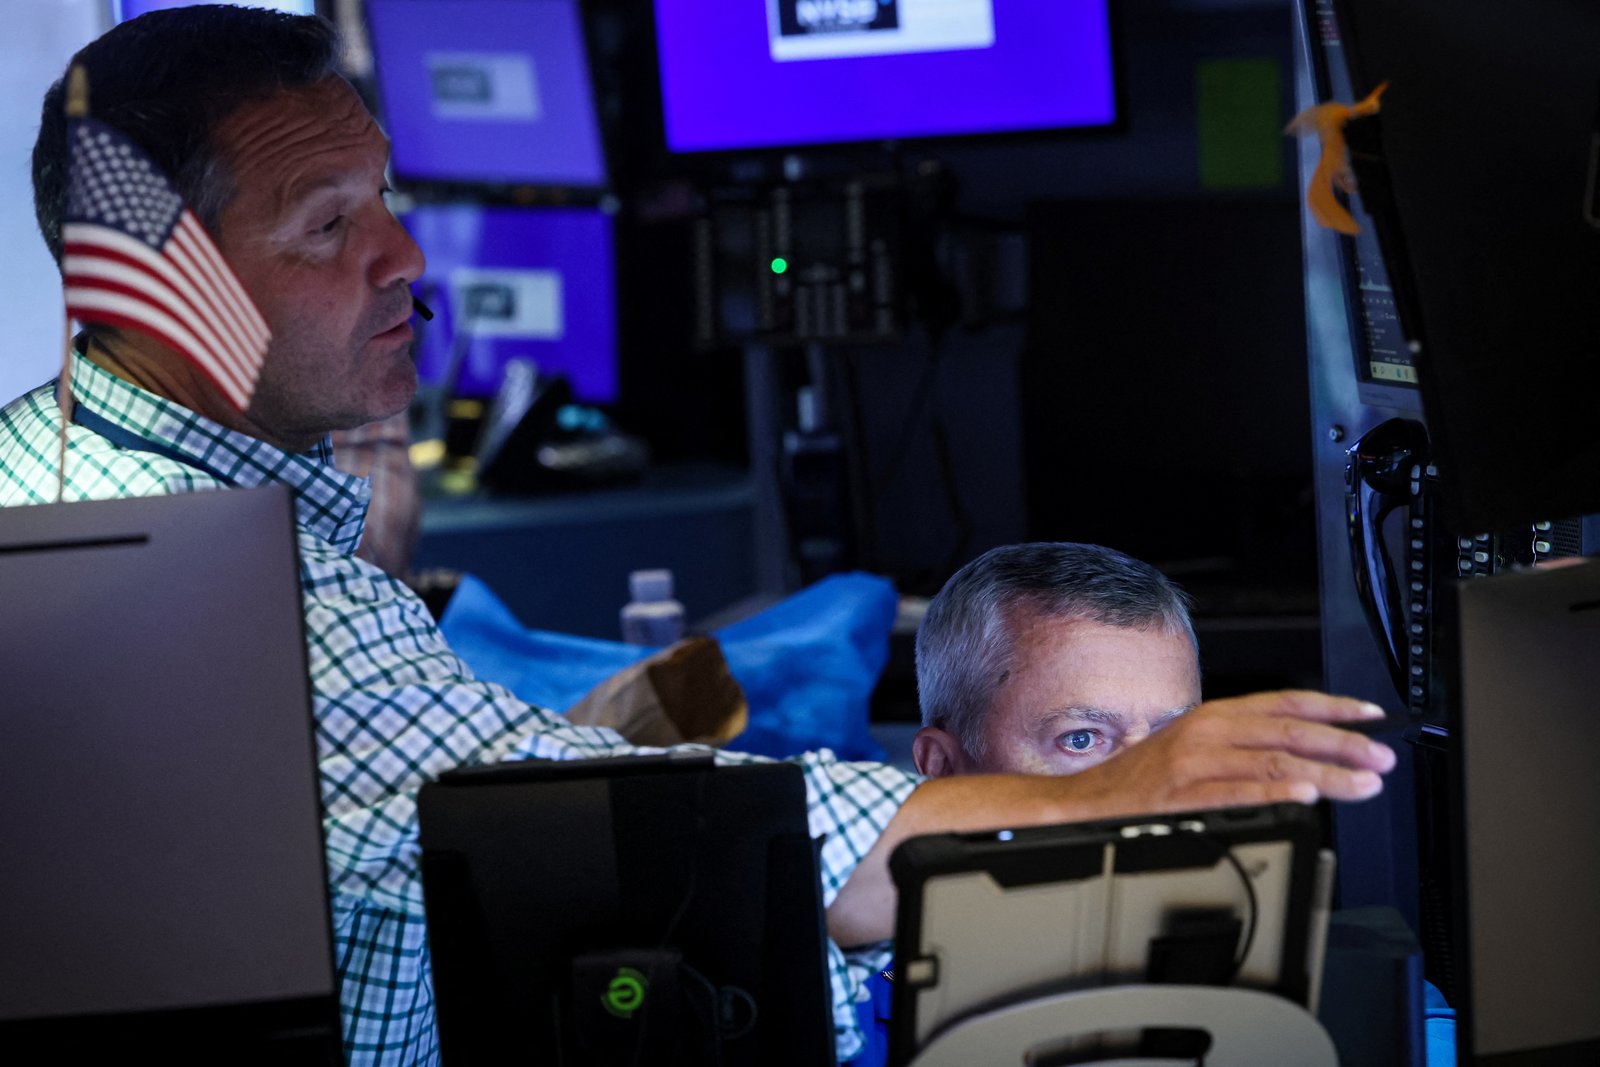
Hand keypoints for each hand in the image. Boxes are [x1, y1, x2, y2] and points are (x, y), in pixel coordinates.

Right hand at [1066, 689, 1394, 817]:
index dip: (1332, 708)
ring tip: (1361, 784)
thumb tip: (1299, 750)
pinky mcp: (1183, 796)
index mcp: (1213, 716)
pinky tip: (1305, 798)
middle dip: (1342, 745)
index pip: (1284, 703)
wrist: (1085, 800)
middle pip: (1288, 732)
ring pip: (1273, 763)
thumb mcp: (1191, 745)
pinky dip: (1275, 795)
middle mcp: (1207, 732)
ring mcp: (1195, 764)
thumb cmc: (1140, 778)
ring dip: (1324, 774)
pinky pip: (1237, 793)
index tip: (1370, 716)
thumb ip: (1238, 743)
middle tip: (1380, 758)